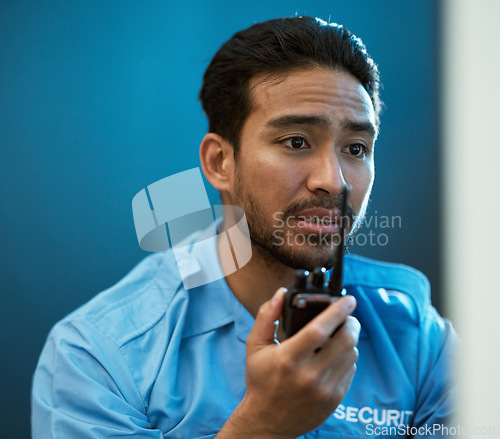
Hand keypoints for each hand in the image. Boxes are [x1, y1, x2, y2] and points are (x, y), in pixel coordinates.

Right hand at [217, 287, 359, 438]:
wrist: (267, 421)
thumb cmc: (261, 380)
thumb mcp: (255, 346)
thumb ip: (267, 316)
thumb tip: (282, 293)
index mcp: (288, 358)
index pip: (319, 329)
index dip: (337, 311)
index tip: (348, 299)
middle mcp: (309, 375)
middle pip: (345, 340)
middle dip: (351, 322)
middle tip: (348, 315)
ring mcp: (325, 389)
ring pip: (352, 354)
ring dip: (350, 339)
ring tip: (340, 333)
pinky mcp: (335, 399)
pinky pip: (351, 370)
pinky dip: (347, 357)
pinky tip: (335, 354)